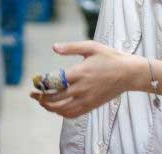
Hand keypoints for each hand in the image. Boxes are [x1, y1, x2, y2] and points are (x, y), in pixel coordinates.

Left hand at [30, 41, 146, 118]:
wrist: (129, 73)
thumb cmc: (110, 57)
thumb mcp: (92, 47)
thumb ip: (71, 47)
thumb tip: (54, 47)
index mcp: (80, 72)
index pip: (54, 81)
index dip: (42, 83)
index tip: (36, 80)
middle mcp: (82, 88)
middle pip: (54, 98)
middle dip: (40, 96)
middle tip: (33, 93)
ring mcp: (86, 99)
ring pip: (61, 109)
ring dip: (49, 107)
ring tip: (42, 102)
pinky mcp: (91, 106)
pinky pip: (72, 114)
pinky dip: (61, 113)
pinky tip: (57, 107)